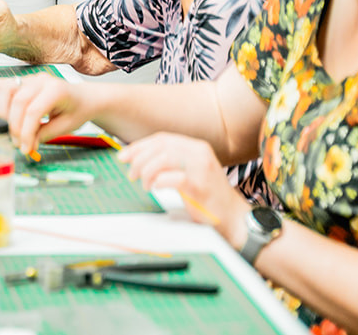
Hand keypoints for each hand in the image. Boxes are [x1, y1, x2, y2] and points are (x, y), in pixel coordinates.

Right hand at [0, 74, 92, 154]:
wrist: (83, 98)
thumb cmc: (77, 110)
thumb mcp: (66, 127)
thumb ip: (44, 135)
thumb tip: (26, 144)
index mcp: (56, 90)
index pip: (33, 111)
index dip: (26, 133)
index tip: (26, 148)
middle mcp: (40, 80)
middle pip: (17, 101)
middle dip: (15, 126)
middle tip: (19, 143)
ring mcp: (29, 78)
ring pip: (4, 89)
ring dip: (3, 111)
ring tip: (12, 127)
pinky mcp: (21, 80)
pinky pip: (0, 85)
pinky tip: (5, 113)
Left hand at [117, 133, 247, 244]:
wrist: (234, 218)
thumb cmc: (209, 197)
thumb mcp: (190, 171)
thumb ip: (170, 162)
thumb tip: (138, 158)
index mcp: (196, 147)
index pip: (161, 139)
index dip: (139, 146)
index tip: (123, 156)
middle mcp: (200, 153)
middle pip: (160, 147)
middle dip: (139, 159)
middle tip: (130, 173)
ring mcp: (201, 169)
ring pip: (163, 159)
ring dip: (147, 171)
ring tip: (144, 184)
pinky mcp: (200, 186)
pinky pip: (172, 178)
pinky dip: (159, 182)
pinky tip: (155, 188)